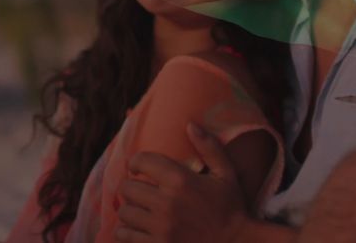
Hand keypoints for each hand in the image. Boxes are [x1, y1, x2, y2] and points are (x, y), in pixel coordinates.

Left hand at [114, 123, 249, 242]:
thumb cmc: (231, 207)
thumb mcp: (226, 174)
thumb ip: (209, 147)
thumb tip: (190, 124)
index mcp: (180, 180)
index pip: (141, 161)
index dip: (135, 162)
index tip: (138, 168)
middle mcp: (167, 202)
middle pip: (127, 187)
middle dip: (131, 186)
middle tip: (139, 190)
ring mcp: (160, 227)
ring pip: (124, 212)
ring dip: (129, 209)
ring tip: (139, 209)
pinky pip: (125, 235)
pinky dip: (126, 231)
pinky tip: (137, 228)